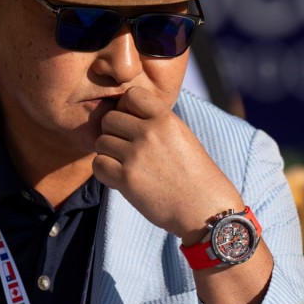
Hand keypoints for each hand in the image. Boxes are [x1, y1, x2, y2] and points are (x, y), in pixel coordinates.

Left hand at [92, 87, 243, 242]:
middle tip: (125, 148)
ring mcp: (137, 155)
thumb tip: (124, 114)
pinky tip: (118, 177)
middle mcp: (150, 133)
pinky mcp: (127, 179)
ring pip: (101, 142)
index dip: (126, 108)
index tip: (132, 123)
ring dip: (108, 153)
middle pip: (109, 119)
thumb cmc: (193, 174)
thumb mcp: (181, 136)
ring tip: (125, 165)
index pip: (131, 94)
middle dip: (113, 133)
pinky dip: (104, 171)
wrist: (204, 208)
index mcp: (166, 118)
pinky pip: (98, 164)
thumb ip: (156, 122)